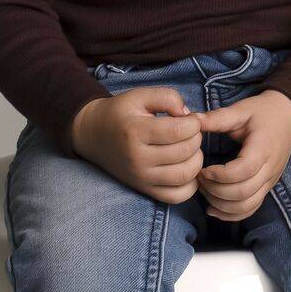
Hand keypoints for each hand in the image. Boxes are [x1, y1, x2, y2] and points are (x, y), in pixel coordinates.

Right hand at [69, 87, 202, 204]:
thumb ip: (168, 97)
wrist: (94, 134)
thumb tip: (189, 115)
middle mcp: (138, 159)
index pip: (179, 131)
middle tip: (190, 131)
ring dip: (196, 160)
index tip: (189, 118)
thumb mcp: (140, 95)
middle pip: (185, 152)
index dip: (193, 123)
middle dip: (196, 138)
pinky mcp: (145, 189)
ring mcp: (141, 178)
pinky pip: (176, 196)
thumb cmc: (120, 113)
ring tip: (189, 148)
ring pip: (184, 176)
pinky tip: (186, 167)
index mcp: (136, 132)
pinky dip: (190, 184)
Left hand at [192, 90, 290, 221]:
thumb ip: (217, 117)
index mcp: (264, 147)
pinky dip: (230, 214)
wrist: (289, 118)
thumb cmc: (263, 113)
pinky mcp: (266, 188)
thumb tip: (190, 120)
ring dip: (220, 204)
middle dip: (215, 190)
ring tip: (205, 189)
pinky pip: (250, 209)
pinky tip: (212, 208)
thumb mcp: (241, 110)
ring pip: (246, 206)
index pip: (244, 170)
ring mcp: (270, 181)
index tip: (204, 168)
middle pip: (243, 193)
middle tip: (199, 178)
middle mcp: (270, 168)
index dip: (220, 175)